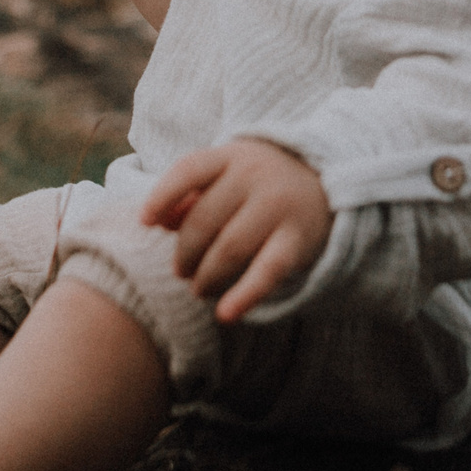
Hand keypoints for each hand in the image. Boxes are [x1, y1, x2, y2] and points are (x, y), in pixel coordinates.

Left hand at [140, 138, 333, 322]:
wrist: (326, 179)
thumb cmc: (258, 182)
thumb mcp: (225, 175)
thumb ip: (188, 195)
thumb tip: (154, 220)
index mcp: (230, 156)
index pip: (188, 171)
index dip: (161, 197)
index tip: (144, 222)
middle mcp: (255, 176)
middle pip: (204, 221)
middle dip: (185, 253)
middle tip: (181, 272)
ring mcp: (278, 206)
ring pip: (229, 249)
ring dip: (206, 276)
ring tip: (200, 289)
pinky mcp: (297, 239)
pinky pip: (267, 271)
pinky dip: (245, 295)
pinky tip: (226, 314)